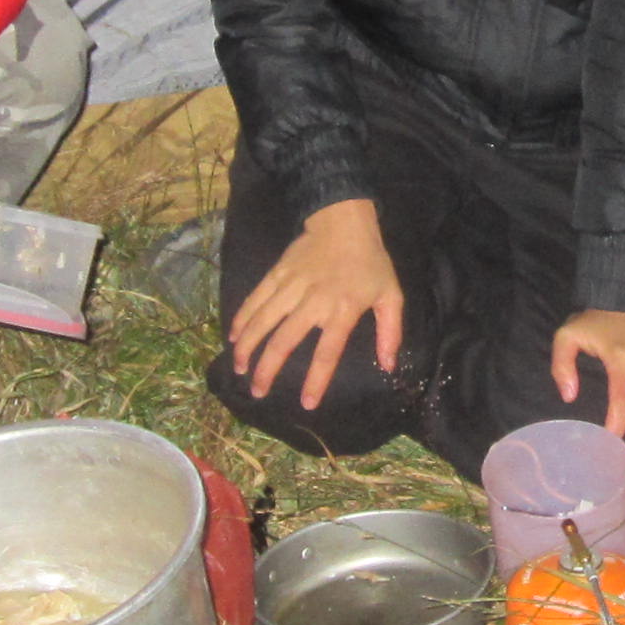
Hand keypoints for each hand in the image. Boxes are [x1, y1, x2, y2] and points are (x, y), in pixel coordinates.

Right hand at [229, 200, 402, 414]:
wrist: (344, 221)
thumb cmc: (370, 262)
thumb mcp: (391, 295)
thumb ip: (390, 332)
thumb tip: (388, 366)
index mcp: (342, 310)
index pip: (327, 352)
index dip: (316, 380)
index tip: (306, 403)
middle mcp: (313, 301)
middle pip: (284, 341)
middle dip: (268, 369)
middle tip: (257, 391)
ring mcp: (291, 286)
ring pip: (263, 321)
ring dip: (248, 347)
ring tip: (239, 369)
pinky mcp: (277, 274)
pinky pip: (255, 299)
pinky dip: (242, 318)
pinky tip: (233, 337)